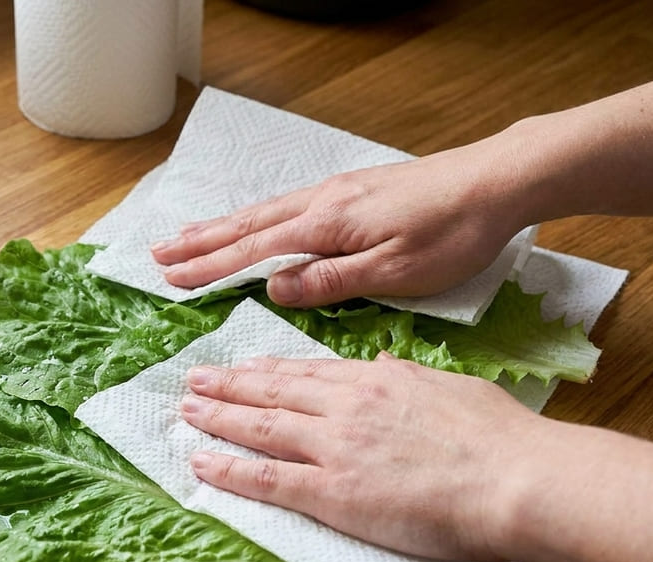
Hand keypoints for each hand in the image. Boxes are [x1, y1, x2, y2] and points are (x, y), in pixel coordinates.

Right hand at [151, 149, 524, 306]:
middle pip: (248, 224)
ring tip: (186, 235)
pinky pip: (286, 204)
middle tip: (157, 255)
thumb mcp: (394, 271)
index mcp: (327, 225)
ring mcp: (337, 192)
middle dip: (200, 241)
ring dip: (220, 226)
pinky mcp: (354, 190)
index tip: (174, 280)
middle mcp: (322, 202)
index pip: (255, 250)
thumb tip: (275, 289)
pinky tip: (254, 221)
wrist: (495, 181)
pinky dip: (255, 216)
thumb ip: (330, 281)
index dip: (211, 267)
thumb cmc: (452, 233)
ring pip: (264, 211)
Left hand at [179, 353, 547, 561]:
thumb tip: (386, 365)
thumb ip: (410, 377)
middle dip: (230, 386)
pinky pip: (266, 478)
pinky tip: (201, 463)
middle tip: (195, 380)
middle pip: (273, 393)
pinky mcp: (331, 493)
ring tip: (187, 411)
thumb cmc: (498, 438)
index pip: (308, 372)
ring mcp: (333, 448)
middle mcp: (345, 408)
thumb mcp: (451, 386)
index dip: (270, 371)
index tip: (245, 368)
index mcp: (376, 381)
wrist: (513, 478)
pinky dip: (228, 470)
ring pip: (260, 428)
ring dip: (218, 418)